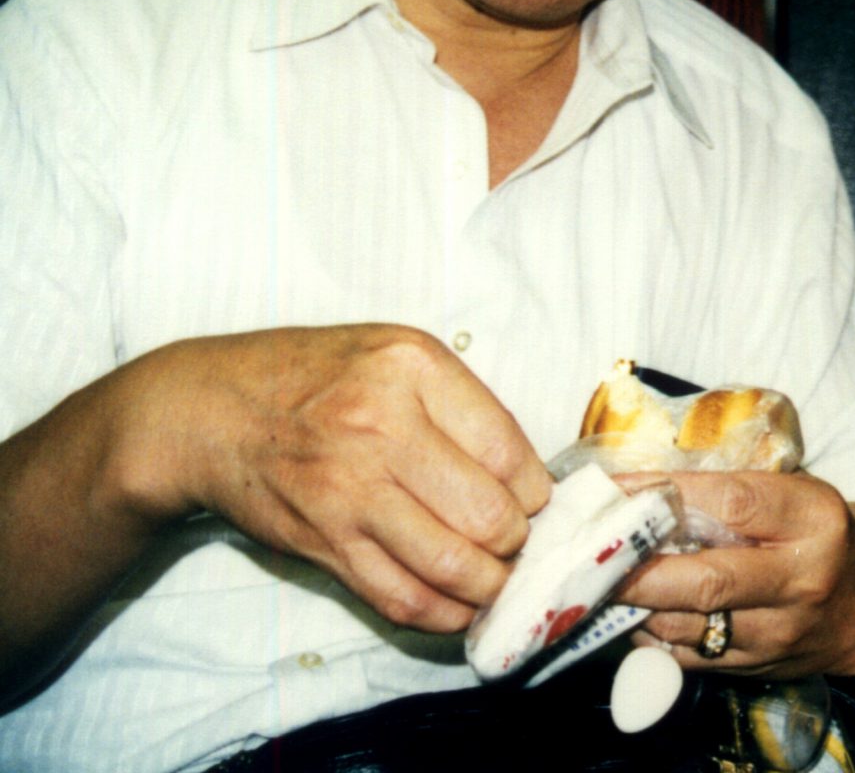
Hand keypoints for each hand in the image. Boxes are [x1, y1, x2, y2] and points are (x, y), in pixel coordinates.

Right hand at [159, 326, 549, 632]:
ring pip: (451, 565)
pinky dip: (443, 613)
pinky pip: (400, 596)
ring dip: (489, 584)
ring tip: (496, 577)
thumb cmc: (314, 377)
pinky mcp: (323, 542)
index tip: (532, 501)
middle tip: (515, 541)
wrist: (209, 411)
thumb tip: (523, 475)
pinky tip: (460, 605)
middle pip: (488, 514)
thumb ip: (459, 403)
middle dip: (516, 541)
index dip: (533, 489)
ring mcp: (348, 491)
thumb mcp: (395, 353)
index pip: (507, 449)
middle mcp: (381, 428)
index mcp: (412, 369)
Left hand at [619, 471, 854, 676]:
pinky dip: (652, 632)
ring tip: (606, 580)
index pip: (733, 503)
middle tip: (593, 556)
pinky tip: (638, 610)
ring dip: (637, 604)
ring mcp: (778, 632)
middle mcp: (800, 581)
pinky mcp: (757, 667)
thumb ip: (734, 494)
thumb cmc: (820, 536)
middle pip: (706, 580)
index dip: (668, 495)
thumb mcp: (797, 496)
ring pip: (689, 625)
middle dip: (640, 570)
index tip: (618, 490)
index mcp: (813, 521)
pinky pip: (688, 655)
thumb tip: (644, 488)